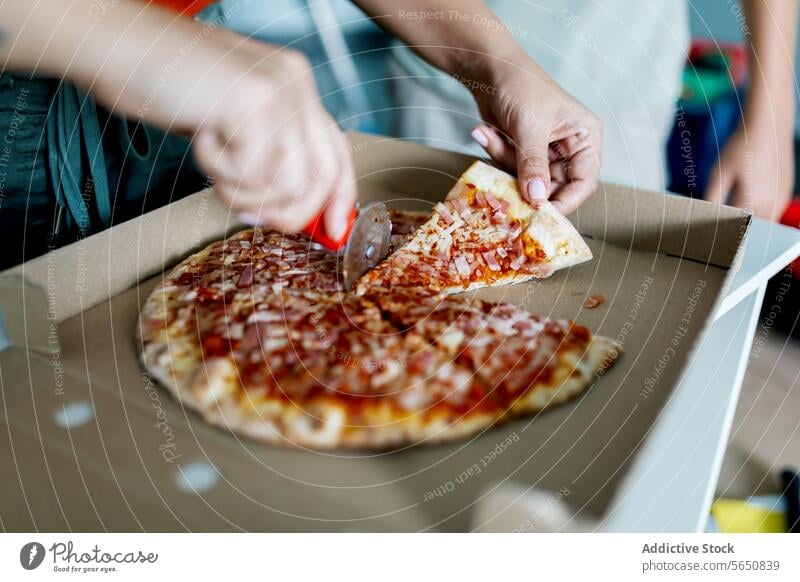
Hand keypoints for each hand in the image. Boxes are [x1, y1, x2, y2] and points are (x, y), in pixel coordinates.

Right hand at [83, 13, 354, 237]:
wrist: (119, 46)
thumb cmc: (167, 85)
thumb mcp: (231, 123)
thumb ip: (266, 154)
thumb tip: (288, 208)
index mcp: (296, 86)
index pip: (337, 153)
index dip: (340, 198)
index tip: (332, 231)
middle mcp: (297, 84)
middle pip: (322, 177)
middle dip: (288, 212)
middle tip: (247, 208)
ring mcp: (280, 91)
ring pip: (288, 184)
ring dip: (242, 188)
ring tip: (213, 157)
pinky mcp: (256, 102)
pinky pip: (252, 172)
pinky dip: (219, 169)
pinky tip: (202, 135)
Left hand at [466, 59, 602, 214]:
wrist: (489, 67)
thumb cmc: (520, 86)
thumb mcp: (529, 127)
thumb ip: (533, 165)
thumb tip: (536, 199)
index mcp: (585, 137)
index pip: (584, 181)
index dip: (565, 202)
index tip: (541, 215)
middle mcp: (570, 148)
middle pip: (555, 187)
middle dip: (527, 187)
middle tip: (505, 191)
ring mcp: (545, 152)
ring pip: (529, 182)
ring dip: (506, 165)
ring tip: (492, 136)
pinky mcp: (523, 153)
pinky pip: (512, 171)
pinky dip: (497, 156)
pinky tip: (486, 133)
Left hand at [705, 121, 793, 220]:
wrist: (768, 125)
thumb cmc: (742, 146)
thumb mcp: (720, 171)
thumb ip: (714, 197)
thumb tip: (707, 215)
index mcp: (753, 198)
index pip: (735, 225)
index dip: (722, 226)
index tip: (712, 226)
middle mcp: (771, 201)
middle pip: (752, 226)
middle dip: (738, 226)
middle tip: (723, 221)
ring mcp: (782, 196)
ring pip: (765, 221)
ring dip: (752, 220)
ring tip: (737, 211)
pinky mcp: (786, 190)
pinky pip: (774, 210)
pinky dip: (762, 211)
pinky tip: (751, 200)